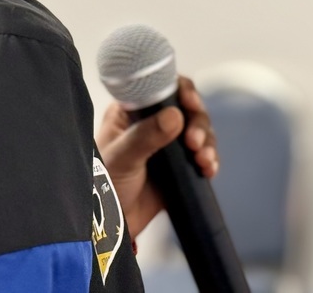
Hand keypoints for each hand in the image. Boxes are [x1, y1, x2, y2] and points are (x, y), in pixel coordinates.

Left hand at [95, 76, 218, 237]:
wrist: (111, 225)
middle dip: (197, 122)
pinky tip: (208, 169)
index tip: (191, 102)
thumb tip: (174, 116)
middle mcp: (152, 123)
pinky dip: (209, 159)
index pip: (162, 88)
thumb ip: (145, 137)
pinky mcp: (180, 167)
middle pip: (187, 109)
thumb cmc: (103, 186)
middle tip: (194, 141)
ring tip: (202, 159)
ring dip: (207, 142)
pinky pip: (202, 155)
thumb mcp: (121, 157)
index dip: (182, 90)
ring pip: (198, 131)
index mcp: (132, 112)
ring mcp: (168, 145)